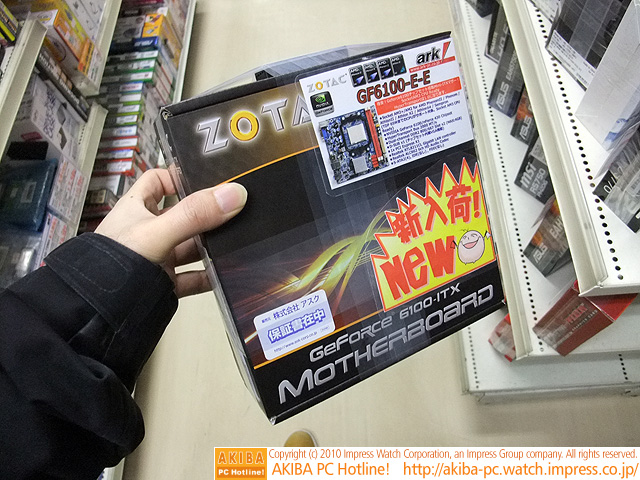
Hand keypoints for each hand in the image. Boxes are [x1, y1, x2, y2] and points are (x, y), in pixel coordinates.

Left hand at [95, 168, 246, 297]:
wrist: (98, 309)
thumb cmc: (112, 263)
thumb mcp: (157, 231)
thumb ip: (194, 214)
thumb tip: (234, 195)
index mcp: (137, 209)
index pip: (158, 181)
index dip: (179, 177)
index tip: (207, 180)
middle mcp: (148, 231)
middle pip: (183, 215)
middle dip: (206, 214)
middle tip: (235, 211)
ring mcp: (157, 257)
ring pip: (191, 247)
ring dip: (211, 246)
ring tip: (237, 241)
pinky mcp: (164, 283)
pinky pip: (193, 277)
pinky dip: (209, 276)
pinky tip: (225, 273)